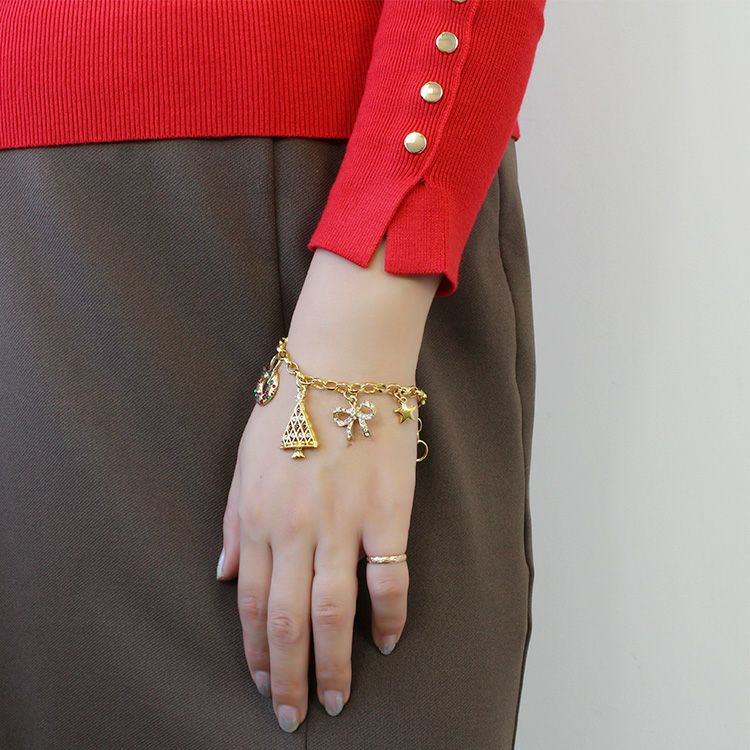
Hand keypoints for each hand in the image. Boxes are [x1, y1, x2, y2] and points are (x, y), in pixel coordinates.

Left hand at [216, 239, 439, 732]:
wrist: (344, 362)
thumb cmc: (291, 405)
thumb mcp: (245, 458)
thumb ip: (233, 519)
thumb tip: (225, 574)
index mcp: (258, 516)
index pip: (252, 603)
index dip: (255, 652)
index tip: (261, 685)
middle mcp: (295, 528)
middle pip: (289, 621)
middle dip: (287, 677)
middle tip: (294, 716)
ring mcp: (342, 521)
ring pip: (334, 612)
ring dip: (333, 663)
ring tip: (335, 699)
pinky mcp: (386, 511)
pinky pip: (389, 577)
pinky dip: (389, 614)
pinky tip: (387, 640)